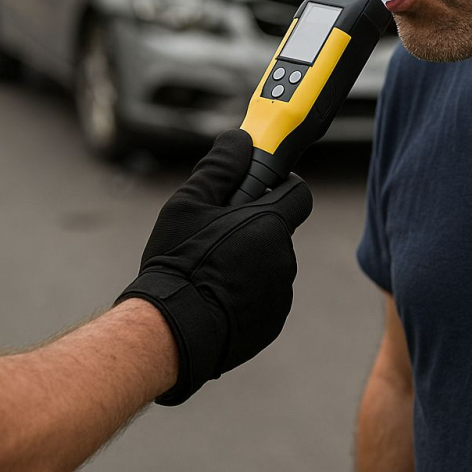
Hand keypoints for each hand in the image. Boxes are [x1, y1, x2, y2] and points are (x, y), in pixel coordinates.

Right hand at [116, 129, 312, 404]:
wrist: (173, 332)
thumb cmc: (180, 263)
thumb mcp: (189, 204)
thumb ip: (220, 167)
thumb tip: (240, 139)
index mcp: (270, 224)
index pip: (298, 192)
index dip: (279, 185)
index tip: (255, 189)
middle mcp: (284, 259)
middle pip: (278, 229)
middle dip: (253, 227)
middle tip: (214, 234)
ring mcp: (280, 295)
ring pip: (269, 264)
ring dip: (248, 261)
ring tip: (207, 271)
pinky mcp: (271, 324)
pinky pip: (264, 296)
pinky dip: (245, 293)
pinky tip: (212, 297)